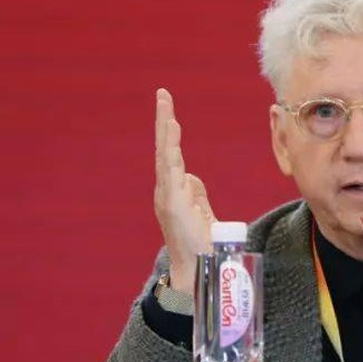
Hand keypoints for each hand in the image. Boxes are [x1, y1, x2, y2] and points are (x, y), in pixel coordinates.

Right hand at [154, 88, 214, 291]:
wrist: (197, 266)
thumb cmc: (198, 240)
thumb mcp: (199, 211)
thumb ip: (195, 193)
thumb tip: (191, 177)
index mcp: (173, 188)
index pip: (170, 151)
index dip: (168, 128)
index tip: (167, 103)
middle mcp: (166, 189)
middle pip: (164, 148)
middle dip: (163, 120)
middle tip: (162, 95)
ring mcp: (168, 197)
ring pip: (166, 158)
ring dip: (167, 134)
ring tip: (168, 112)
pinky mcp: (173, 205)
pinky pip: (171, 174)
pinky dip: (171, 154)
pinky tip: (172, 138)